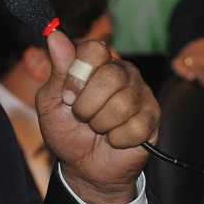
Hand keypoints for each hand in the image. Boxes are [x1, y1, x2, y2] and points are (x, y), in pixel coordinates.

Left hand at [36, 31, 159, 203]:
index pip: (94, 49)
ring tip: (97, 128)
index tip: (67, 95)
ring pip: (123, 104)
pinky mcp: (152, 118)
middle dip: (87, 104)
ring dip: (101, 124)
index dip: (77, 75)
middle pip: (111, 76)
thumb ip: (57, 70)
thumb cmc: (66, 130)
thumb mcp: (50, 101)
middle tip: (81, 116)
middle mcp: (122, 73)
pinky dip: (117, 139)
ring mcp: (140, 94)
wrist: (83, 166)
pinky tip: (114, 139)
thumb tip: (56, 36)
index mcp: (97, 63)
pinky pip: (136, 127)